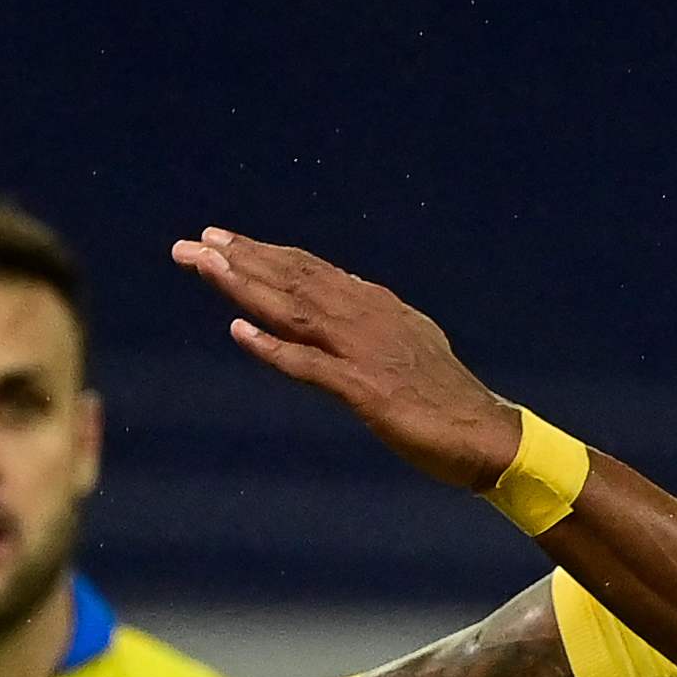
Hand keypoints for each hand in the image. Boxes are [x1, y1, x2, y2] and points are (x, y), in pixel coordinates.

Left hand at [172, 229, 523, 490]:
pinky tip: (240, 332)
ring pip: (295, 310)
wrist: (486, 435)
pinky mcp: (366, 391)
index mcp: (374, 305)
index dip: (261, 253)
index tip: (219, 241)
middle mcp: (366, 317)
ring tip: (204, 267)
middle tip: (190, 245)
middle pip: (292, 280)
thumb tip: (344, 286)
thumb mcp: (408, 339)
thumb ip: (372, 315)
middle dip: (239, 260)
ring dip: (246, 287)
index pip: (308, 269)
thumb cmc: (445, 396)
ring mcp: (364, 352)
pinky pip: (311, 366)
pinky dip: (274, 348)